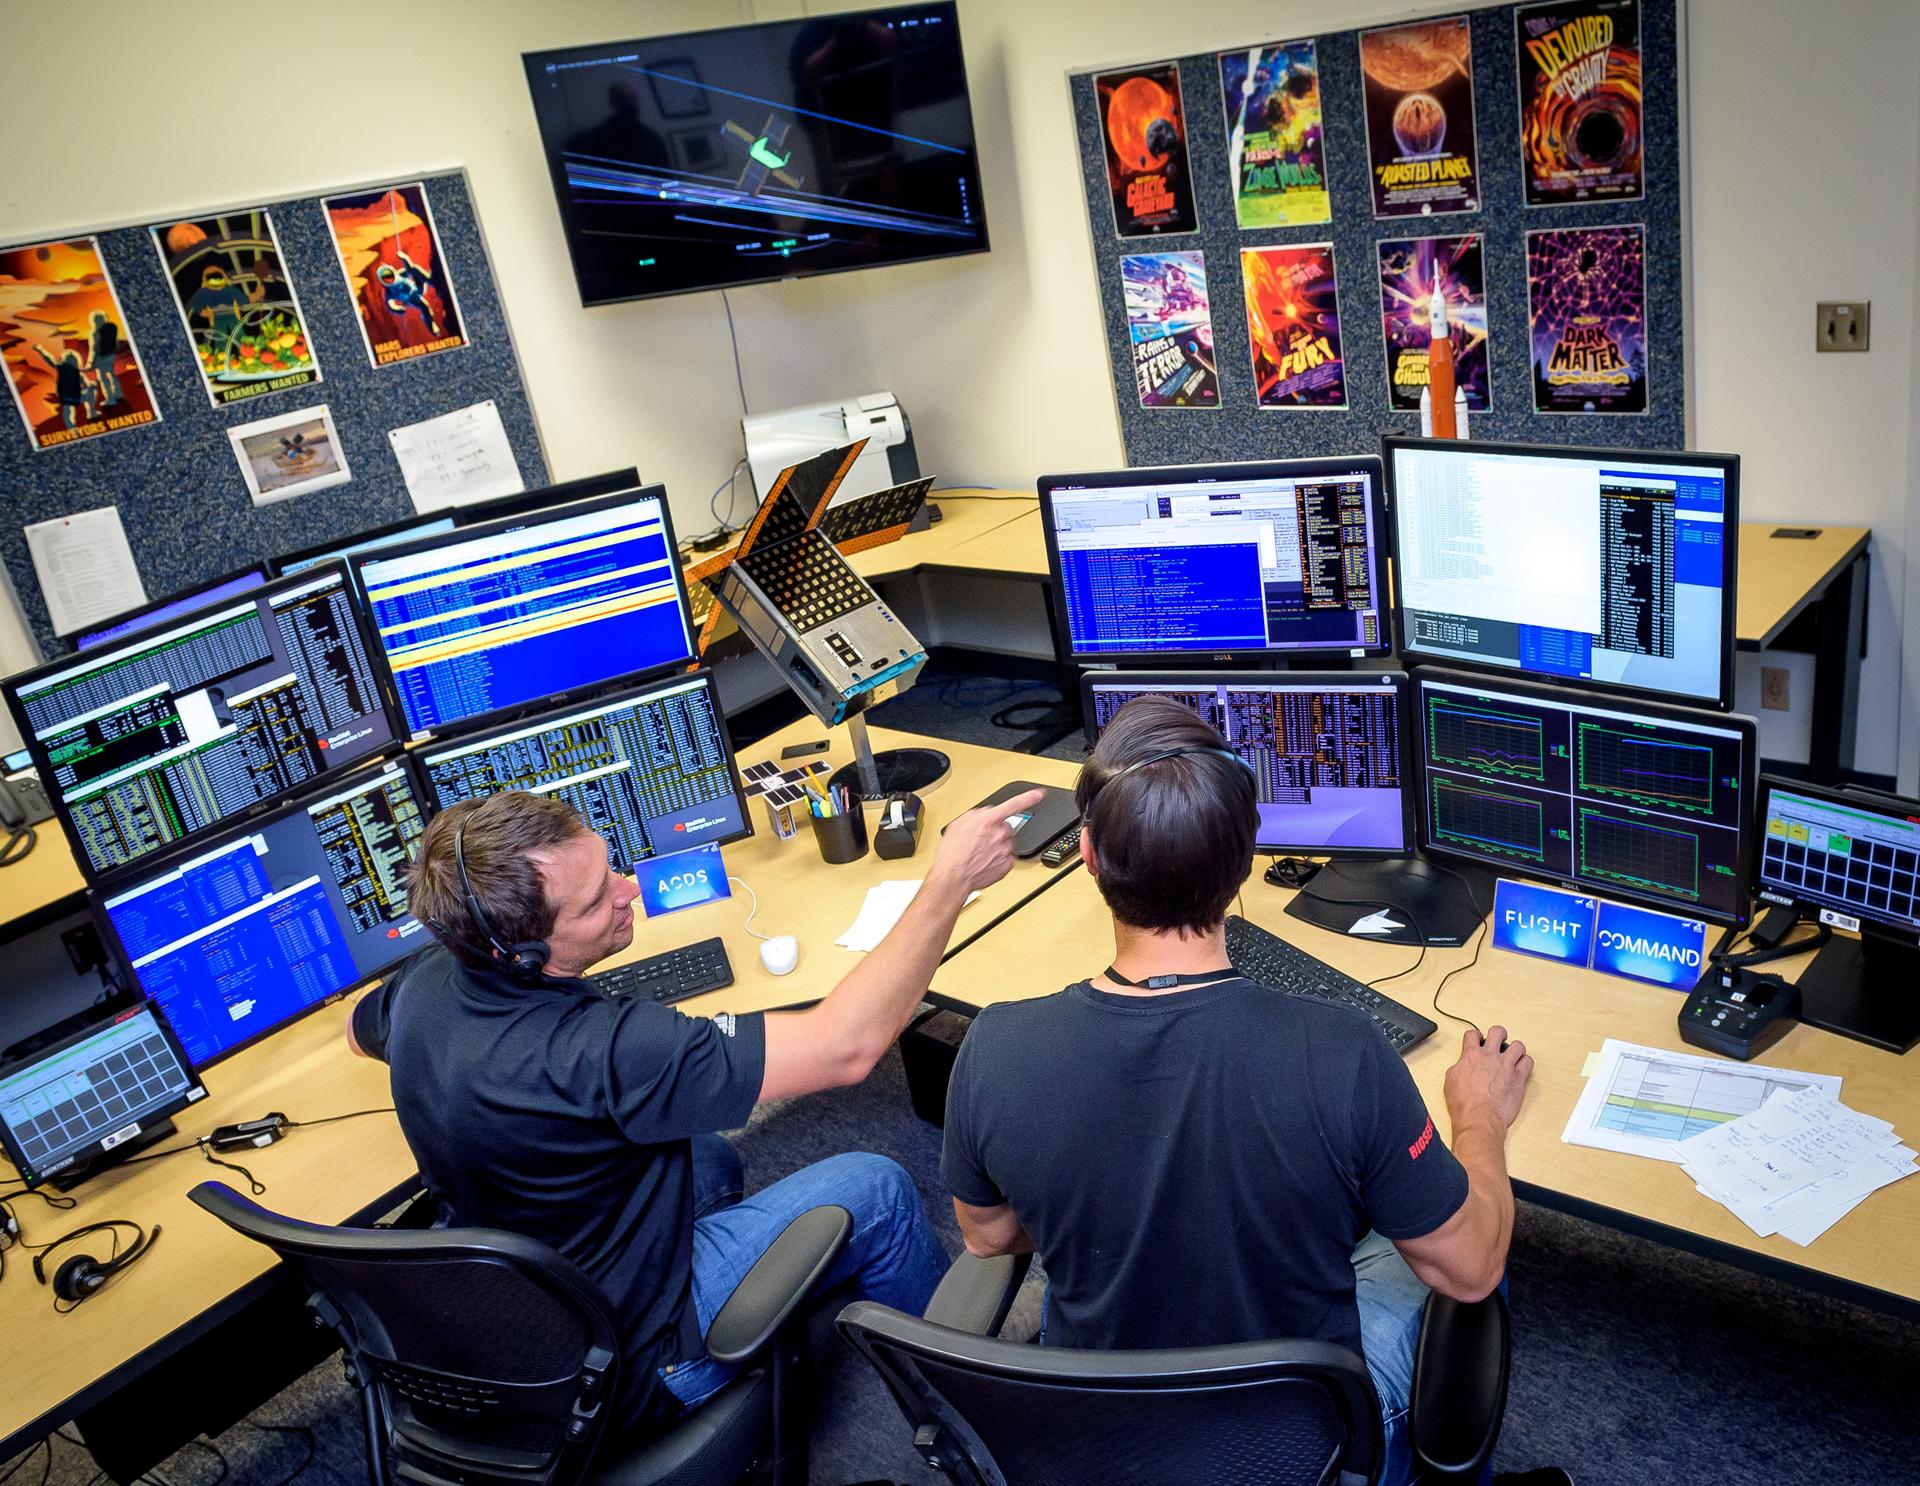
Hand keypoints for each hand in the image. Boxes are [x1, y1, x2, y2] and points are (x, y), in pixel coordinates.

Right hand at [930, 788, 1045, 896]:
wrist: (954, 875)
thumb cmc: (953, 852)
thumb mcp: (958, 823)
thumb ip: (976, 814)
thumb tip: (985, 814)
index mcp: (988, 820)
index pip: (1014, 805)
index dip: (1029, 798)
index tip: (1039, 794)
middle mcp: (999, 833)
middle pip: (1006, 827)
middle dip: (996, 831)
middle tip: (981, 840)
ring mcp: (1005, 850)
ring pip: (1006, 843)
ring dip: (997, 846)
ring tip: (980, 853)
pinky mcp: (1007, 864)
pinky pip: (1007, 858)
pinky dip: (998, 860)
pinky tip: (985, 862)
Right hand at [1443, 1026, 1532, 1136]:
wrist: (1479, 1118)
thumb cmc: (1463, 1104)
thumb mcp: (1450, 1081)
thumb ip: (1458, 1067)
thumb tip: (1462, 1065)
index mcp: (1471, 1055)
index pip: (1472, 1034)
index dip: (1475, 1036)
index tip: (1477, 1040)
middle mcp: (1490, 1056)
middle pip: (1497, 1031)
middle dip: (1498, 1034)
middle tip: (1498, 1042)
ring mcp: (1507, 1066)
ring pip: (1518, 1045)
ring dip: (1515, 1049)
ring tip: (1512, 1057)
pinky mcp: (1519, 1078)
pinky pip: (1528, 1062)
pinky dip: (1525, 1063)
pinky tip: (1520, 1069)